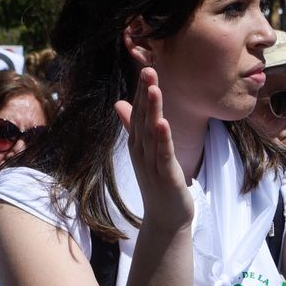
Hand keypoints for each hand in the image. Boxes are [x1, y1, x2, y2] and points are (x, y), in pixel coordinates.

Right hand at [114, 66, 192, 230]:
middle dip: (144, 94)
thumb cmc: (157, 184)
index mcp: (138, 143)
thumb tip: (119, 102)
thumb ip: (132, 126)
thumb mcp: (145, 151)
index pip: (137, 111)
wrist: (165, 219)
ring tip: (153, 88)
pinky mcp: (165, 176)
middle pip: (142, 117)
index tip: (146, 66)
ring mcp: (151, 164)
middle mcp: (141, 151)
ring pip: (151, 133)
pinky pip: (163, 154)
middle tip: (147, 68)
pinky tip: (163, 122)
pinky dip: (163, 138)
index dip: (141, 90)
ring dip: (151, 110)